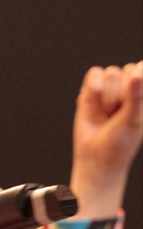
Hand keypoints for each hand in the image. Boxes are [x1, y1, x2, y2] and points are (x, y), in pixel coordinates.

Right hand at [71, 61, 142, 217]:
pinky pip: (94, 74)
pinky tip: (93, 103)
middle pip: (128, 70)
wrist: (95, 158)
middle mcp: (127, 87)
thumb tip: (136, 72)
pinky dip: (93, 87)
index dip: (138, 85)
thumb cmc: (120, 143)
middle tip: (118, 115)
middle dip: (122, 94)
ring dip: (107, 97)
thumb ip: (137, 94)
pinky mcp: (90, 92)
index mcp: (142, 92)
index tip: (134, 106)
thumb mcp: (134, 118)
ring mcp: (109, 89)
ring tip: (106, 114)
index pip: (142, 70)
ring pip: (111, 73)